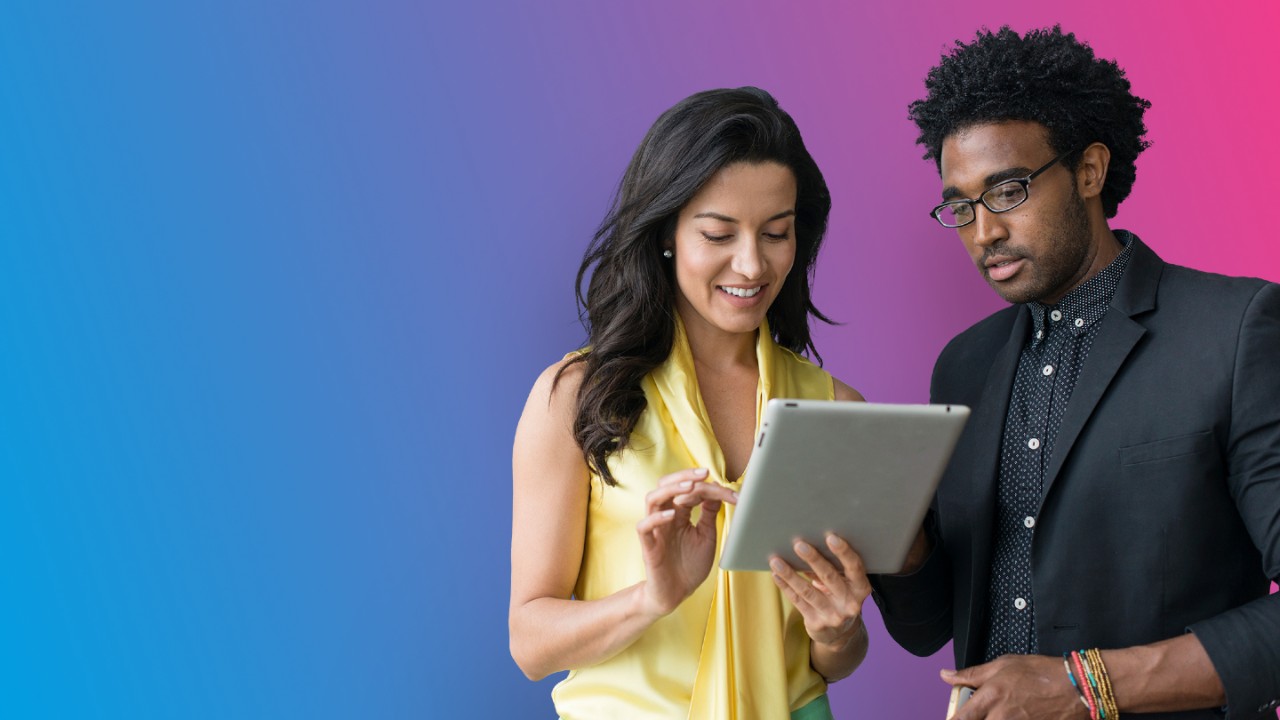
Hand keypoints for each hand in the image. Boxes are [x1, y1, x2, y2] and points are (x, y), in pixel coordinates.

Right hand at [635, 468, 737, 617]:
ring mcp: (655, 531)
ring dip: (671, 489)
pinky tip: (673, 515)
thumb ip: (708, 514)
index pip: (689, 491)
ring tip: (690, 487)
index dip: (709, 488)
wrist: (676, 595)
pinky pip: (644, 526)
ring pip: (652, 499)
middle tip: (704, 473)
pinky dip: (657, 518)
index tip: (733, 493)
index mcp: (678, 514)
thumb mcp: (706, 536)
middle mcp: (665, 517)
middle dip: (683, 475)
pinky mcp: (648, 547)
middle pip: (665, 485)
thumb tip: (717, 489)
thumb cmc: (689, 566)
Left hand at [770, 534, 870, 648]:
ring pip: (808, 591)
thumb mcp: (844, 585)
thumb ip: (833, 569)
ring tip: (776, 561)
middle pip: (829, 577)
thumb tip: (809, 546)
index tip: (830, 537)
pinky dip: (785, 586)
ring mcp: (833, 615)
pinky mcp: (816, 623)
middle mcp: (850, 603)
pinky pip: (798, 601)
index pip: (854, 567)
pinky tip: (776, 575)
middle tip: (799, 545)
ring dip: (790, 574)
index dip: (843, 552)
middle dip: (813, 559)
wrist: (840, 634)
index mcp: (860, 588)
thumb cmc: (840, 596)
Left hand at [943, 654, 1088, 719]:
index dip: (954, 719)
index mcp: (990, 697)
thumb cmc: (1042, 673)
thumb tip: (947, 675)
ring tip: (1000, 712)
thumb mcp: (1003, 664)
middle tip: (978, 713)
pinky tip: (1017, 715)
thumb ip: (972, 674)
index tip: (953, 718)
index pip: (961, 718)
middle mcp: (1001, 717)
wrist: (1077, 688)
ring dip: (992, 719)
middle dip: (975, 719)